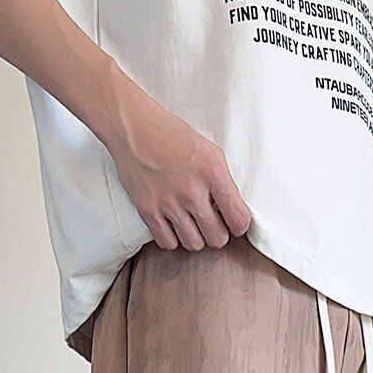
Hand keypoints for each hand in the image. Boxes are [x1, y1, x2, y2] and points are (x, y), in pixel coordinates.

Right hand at [99, 81, 252, 251]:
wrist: (134, 127)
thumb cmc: (173, 136)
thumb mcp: (209, 150)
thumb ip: (223, 181)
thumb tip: (232, 211)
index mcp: (212, 173)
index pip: (239, 220)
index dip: (239, 225)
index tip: (232, 222)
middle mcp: (192, 191)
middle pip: (217, 239)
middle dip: (217, 234)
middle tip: (210, 223)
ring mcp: (169, 203)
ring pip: (194, 245)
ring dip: (195, 237)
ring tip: (190, 222)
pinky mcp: (148, 210)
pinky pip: (168, 243)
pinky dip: (172, 238)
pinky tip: (172, 224)